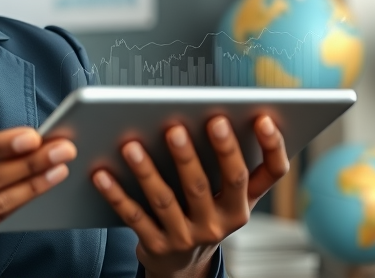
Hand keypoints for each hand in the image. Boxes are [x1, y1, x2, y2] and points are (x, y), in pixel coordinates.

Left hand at [92, 115, 288, 277]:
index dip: (272, 146)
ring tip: (131, 145)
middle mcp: (221, 221)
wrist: (183, 266)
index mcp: (243, 203)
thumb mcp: (228, 196)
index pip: (270, 173)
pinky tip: (102, 174)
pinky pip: (134, 216)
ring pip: (166, 199)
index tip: (261, 118)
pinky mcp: (158, 246)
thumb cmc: (205, 213)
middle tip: (177, 127)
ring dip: (147, 171)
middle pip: (210, 184)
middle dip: (195, 154)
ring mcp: (189, 236)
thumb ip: (230, 163)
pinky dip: (116, 194)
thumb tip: (219, 111)